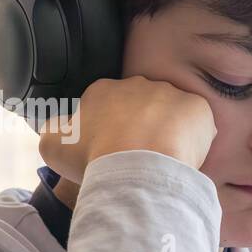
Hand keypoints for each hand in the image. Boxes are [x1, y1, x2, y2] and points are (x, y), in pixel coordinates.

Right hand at [37, 75, 217, 184]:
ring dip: (168, 132)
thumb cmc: (94, 157)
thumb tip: (59, 126)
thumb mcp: (53, 145)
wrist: (137, 167)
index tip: (113, 152)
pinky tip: (186, 157)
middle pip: (140, 107)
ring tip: (165, 161)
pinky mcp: (197, 107)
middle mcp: (137, 84)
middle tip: (140, 159)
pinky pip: (198, 122)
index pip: (107, 107)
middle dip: (141, 128)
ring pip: (170, 113)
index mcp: (102, 91)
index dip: (110, 131)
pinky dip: (195, 137)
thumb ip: (53, 130)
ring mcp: (169, 94)